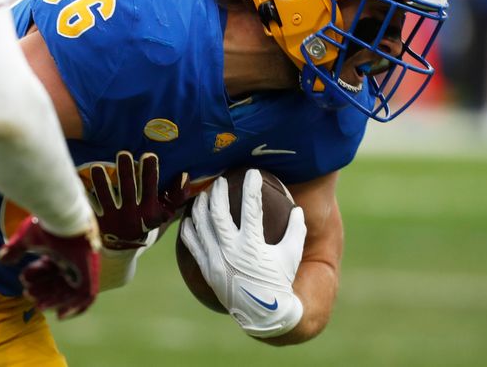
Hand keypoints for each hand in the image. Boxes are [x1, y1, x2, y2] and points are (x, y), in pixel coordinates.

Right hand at [0, 216, 100, 318]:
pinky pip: (86, 296)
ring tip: (39, 305)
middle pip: (59, 281)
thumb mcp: (27, 239)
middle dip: (43, 291)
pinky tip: (61, 315)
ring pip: (70, 291)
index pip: (49, 269)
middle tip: (29, 295)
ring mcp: (83, 267)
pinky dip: (75, 307)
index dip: (36, 278)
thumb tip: (1, 259)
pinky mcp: (90, 274)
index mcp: (60, 249)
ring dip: (54, 300)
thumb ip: (15, 250)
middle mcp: (73, 259)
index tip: (24, 283)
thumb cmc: (48, 225)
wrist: (65, 218)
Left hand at [90, 151, 188, 249]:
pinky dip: (84, 195)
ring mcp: (113, 219)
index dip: (150, 172)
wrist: (122, 247)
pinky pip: (89, 206)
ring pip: (106, 198)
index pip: (150, 188)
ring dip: (101, 183)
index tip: (149, 155)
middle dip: (126, 172)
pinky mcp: (97, 221)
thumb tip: (184, 175)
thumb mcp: (164, 213)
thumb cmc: (145, 222)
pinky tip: (78, 181)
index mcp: (148, 211)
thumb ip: (177, 196)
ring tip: (97, 167)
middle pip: (128, 190)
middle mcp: (131, 215)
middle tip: (124, 153)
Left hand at [180, 169, 306, 337]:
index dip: (252, 187)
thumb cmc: (279, 281)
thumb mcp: (293, 255)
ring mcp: (216, 260)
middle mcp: (231, 251)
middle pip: (218, 212)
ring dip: (201, 206)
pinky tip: (189, 219)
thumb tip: (298, 209)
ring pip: (202, 225)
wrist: (262, 313)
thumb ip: (296, 230)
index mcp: (253, 245)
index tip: (252, 173)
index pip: (252, 208)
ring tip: (203, 195)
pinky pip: (192, 244)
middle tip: (220, 181)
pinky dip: (188, 229)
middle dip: (219, 192)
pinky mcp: (206, 269)